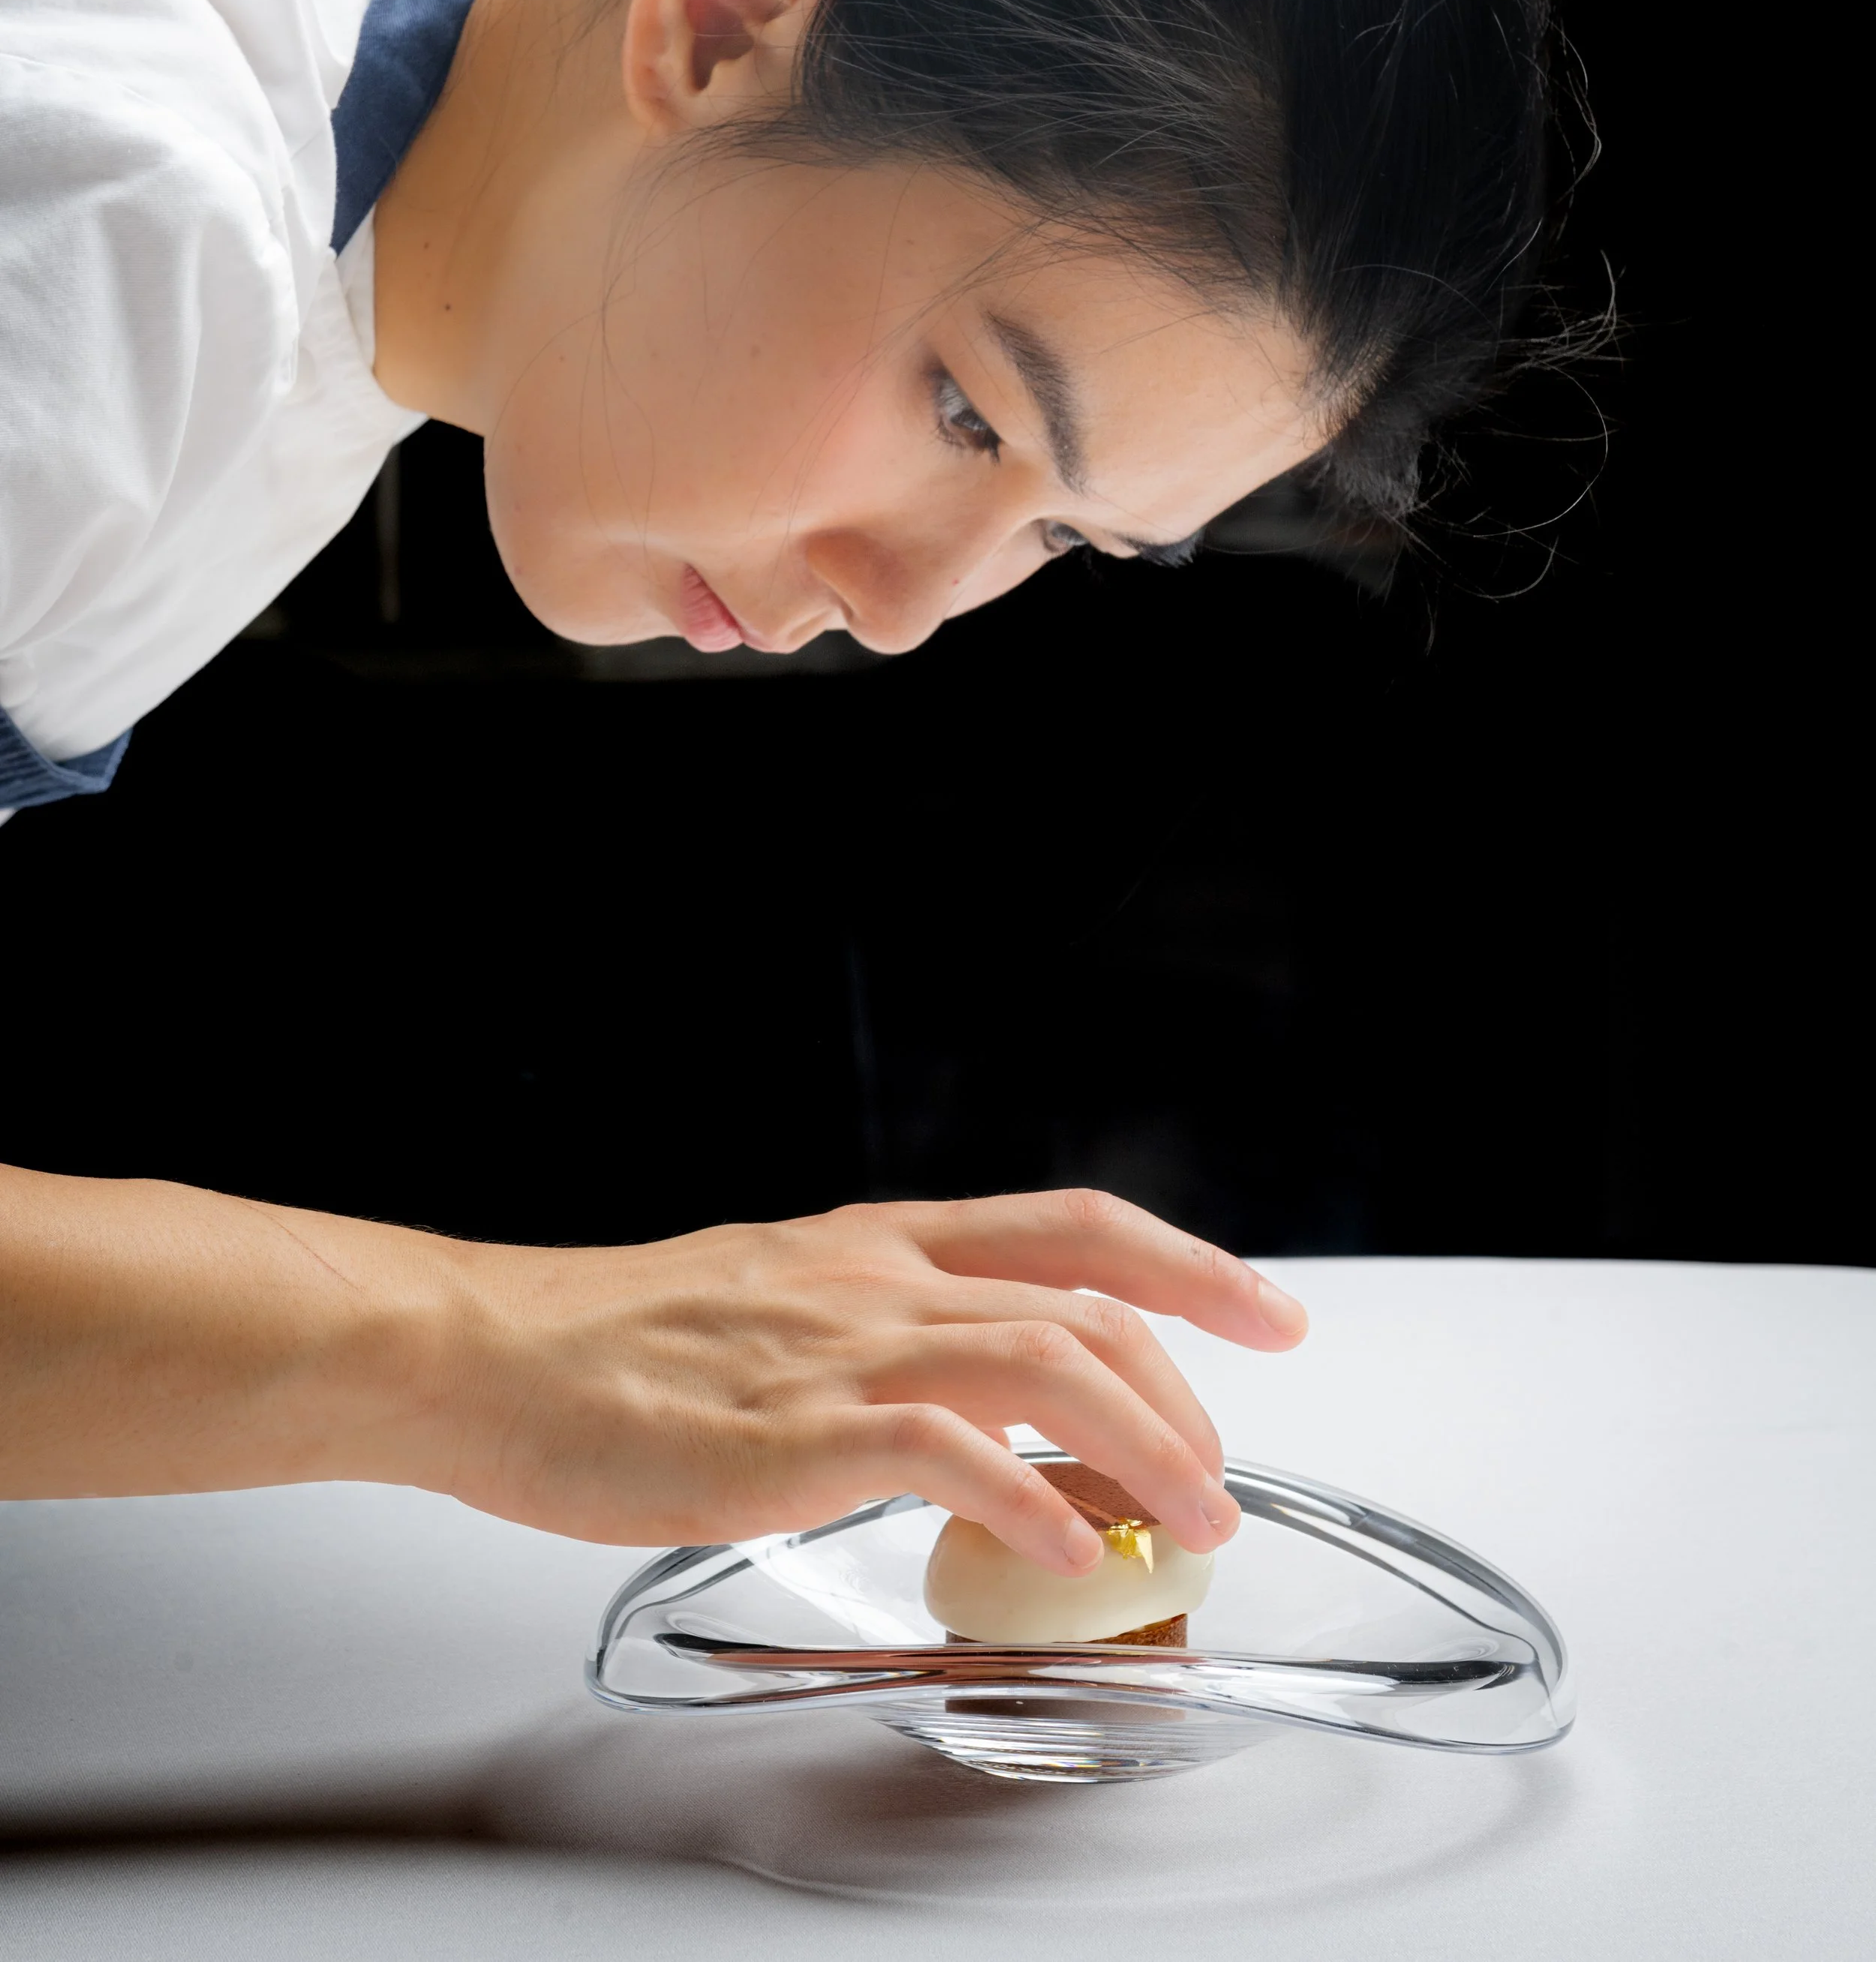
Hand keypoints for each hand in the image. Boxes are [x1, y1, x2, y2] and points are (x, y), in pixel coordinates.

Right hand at [426, 1189, 1307, 1573]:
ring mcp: (836, 1353)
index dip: (1189, 1263)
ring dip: (1143, 1446)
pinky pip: (943, 1453)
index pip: (1073, 1226)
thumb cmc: (611, 1342)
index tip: (1269, 1310)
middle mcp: (875, 1282)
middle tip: (1221, 1482)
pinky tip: (1065, 1549)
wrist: (487, 1350)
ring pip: (1044, 1362)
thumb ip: (874, 1335)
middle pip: (1086, 1307)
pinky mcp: (788, 1435)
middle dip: (1187, 1393)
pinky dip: (1026, 1499)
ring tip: (1188, 1524)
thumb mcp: (772, 1300)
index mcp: (876, 1244)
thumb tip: (970, 1407)